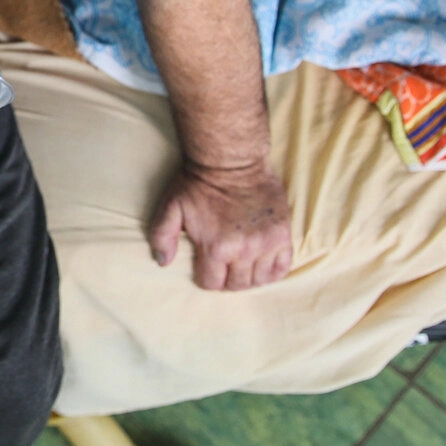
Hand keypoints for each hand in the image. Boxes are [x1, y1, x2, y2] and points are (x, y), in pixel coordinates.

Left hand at [147, 162, 291, 290]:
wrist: (232, 160)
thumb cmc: (200, 183)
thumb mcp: (171, 207)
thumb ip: (162, 236)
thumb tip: (162, 262)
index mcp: (216, 248)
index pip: (212, 283)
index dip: (206, 277)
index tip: (206, 267)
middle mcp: (244, 251)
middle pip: (237, 285)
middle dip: (227, 279)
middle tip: (224, 266)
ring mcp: (266, 243)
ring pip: (260, 280)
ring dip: (249, 276)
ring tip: (242, 265)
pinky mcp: (282, 234)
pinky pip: (283, 267)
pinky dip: (273, 271)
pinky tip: (263, 263)